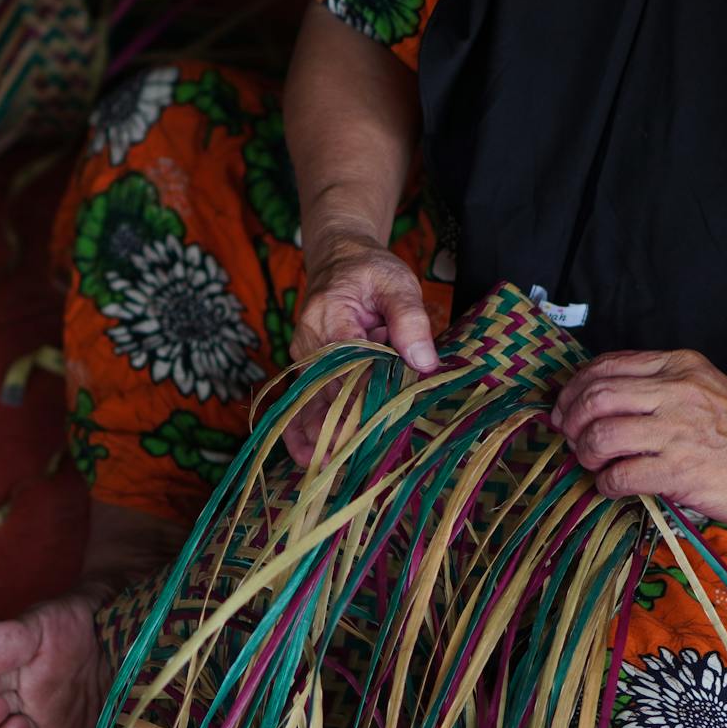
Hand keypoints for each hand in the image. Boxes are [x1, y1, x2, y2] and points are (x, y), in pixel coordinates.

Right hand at [285, 229, 436, 463]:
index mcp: (332, 320)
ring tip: (329, 469)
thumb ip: (410, 319)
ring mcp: (305, 359)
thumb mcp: (397, 282)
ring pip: (310, 403)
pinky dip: (301, 429)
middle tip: (356, 463)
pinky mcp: (308, 369)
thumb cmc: (370, 271)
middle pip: (327, 393)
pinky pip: (302, 402)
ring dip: (318, 436)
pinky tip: (305, 458)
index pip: (349, 370)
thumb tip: (424, 362)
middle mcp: (311, 344)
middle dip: (341, 429)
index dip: (362, 403)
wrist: (339, 258)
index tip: (376, 433)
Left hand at [550, 349, 726, 521]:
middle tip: (572, 439)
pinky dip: (606, 484)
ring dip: (586, 454)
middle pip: (595, 398)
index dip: (574, 389)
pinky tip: (614, 486)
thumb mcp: (701, 386)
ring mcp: (678, 432)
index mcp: (677, 366)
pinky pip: (620, 476)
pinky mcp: (681, 471)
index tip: (567, 410)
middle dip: (571, 421)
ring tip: (595, 464)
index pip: (605, 366)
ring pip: (601, 436)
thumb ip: (657, 386)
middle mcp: (675, 393)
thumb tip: (599, 401)